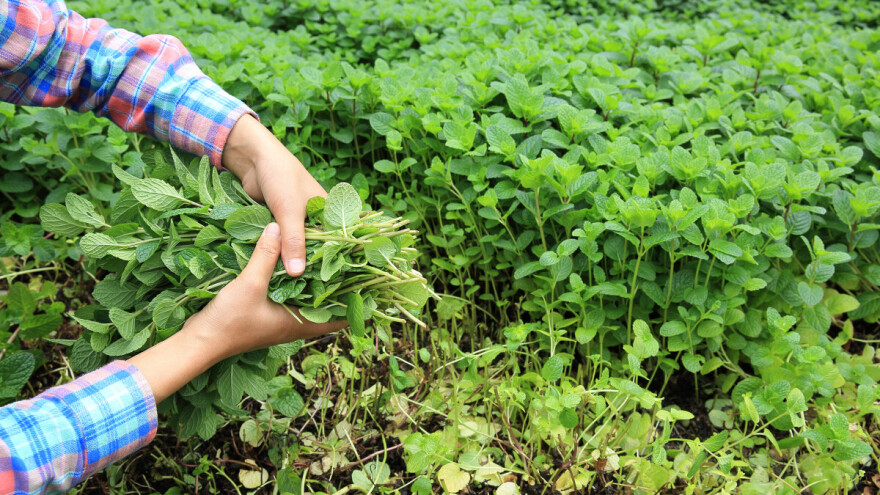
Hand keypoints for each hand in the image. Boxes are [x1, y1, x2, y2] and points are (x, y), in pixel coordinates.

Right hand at [184, 222, 346, 358]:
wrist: (196, 343)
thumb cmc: (227, 321)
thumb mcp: (249, 283)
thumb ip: (265, 255)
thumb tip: (279, 226)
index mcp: (299, 323)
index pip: (340, 316)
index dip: (356, 301)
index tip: (367, 279)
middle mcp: (294, 324)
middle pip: (325, 305)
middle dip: (336, 285)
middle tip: (348, 257)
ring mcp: (279, 321)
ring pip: (306, 300)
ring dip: (314, 282)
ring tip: (324, 254)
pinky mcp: (265, 315)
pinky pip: (288, 297)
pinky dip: (294, 282)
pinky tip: (291, 262)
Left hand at [222, 114, 325, 276]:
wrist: (252, 158)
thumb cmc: (281, 177)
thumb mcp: (290, 211)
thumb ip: (294, 241)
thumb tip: (297, 273)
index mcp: (327, 212)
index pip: (336, 242)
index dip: (334, 262)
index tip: (332, 285)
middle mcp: (314, 218)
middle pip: (316, 248)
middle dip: (311, 266)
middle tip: (308, 292)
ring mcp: (295, 222)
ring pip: (296, 247)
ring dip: (291, 261)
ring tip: (292, 290)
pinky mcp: (278, 224)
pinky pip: (280, 243)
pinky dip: (277, 254)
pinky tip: (274, 274)